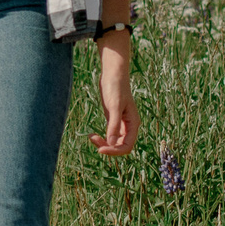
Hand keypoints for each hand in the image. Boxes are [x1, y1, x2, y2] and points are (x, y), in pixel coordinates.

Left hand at [88, 41, 138, 155]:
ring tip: (91, 137)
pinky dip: (101, 138)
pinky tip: (91, 134)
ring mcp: (121, 124)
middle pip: (120, 146)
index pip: (127, 146)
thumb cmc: (116, 88)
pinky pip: (109, 135)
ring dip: (103, 143)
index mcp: (133, 124)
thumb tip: (112, 143)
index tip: (100, 149)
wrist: (113, 75)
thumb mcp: (114, 106)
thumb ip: (114, 125)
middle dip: (108, 147)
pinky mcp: (113, 120)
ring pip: (114, 142)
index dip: (115, 151)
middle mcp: (129, 126)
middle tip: (92, 139)